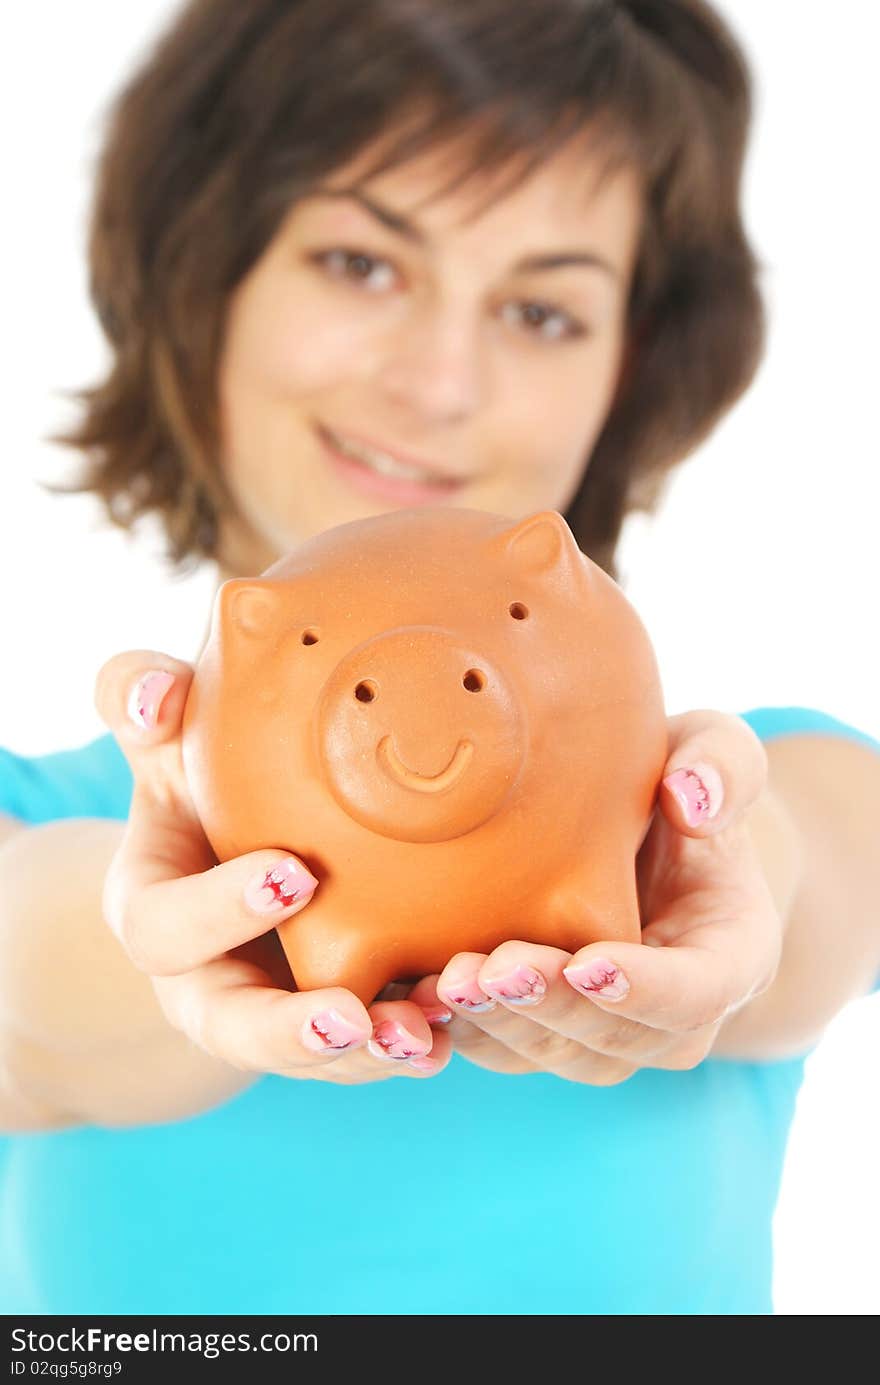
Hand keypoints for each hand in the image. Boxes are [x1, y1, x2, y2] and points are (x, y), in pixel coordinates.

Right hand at [95, 652, 452, 1087]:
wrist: (242, 840)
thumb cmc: (200, 778)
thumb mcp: (166, 739)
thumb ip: (142, 699)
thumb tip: (159, 694)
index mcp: (151, 909)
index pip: (163, 926)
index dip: (219, 909)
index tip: (295, 876)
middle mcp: (202, 980)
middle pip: (229, 1027)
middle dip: (288, 1031)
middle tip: (350, 1016)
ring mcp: (268, 1012)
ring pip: (308, 1056)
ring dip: (364, 1055)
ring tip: (423, 1037)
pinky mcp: (328, 1022)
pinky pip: (362, 1054)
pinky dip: (405, 1045)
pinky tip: (453, 1033)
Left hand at [409, 710, 781, 1083]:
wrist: (639, 825)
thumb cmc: (679, 776)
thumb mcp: (714, 750)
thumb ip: (721, 762)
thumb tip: (692, 796)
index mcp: (732, 954)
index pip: (700, 993)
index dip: (646, 988)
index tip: (590, 960)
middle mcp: (676, 1014)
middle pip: (618, 1041)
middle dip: (552, 1010)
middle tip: (491, 971)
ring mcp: (610, 1031)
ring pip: (557, 1056)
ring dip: (500, 1027)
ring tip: (443, 981)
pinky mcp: (549, 1028)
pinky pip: (507, 1049)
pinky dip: (461, 1029)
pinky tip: (411, 991)